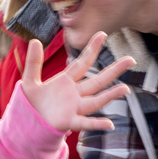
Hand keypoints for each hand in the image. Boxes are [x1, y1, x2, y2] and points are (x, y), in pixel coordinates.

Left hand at [15, 33, 133, 133]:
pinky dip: (96, 123)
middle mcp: (74, 94)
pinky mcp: (68, 123)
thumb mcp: (29, 81)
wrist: (26, 124)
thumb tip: (35, 40)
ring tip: (125, 89)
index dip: (92, 49)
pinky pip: (85, 123)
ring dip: (110, 95)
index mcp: (66, 82)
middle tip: (131, 60)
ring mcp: (74, 109)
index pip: (82, 63)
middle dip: (114, 70)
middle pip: (97, 81)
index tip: (103, 34)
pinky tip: (110, 124)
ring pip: (96, 101)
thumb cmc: (31, 104)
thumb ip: (33, 63)